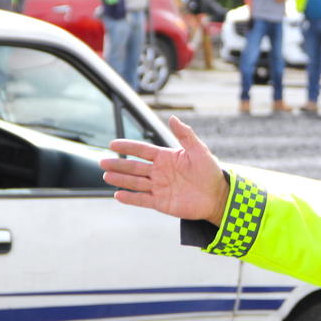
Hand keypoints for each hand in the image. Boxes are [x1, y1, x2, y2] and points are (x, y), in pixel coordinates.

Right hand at [100, 116, 229, 224]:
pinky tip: (117, 195)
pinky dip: (130, 198)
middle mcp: (159, 172)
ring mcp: (159, 187)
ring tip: (106, 176)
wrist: (217, 195)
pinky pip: (142, 200)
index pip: (142, 150)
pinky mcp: (161, 202)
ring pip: (135, 182)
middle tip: (102, 162)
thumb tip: (173, 118)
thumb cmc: (210, 171)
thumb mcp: (199, 150)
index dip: (128, 147)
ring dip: (121, 179)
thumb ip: (185, 135)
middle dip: (118, 164)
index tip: (113, 144)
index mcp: (166, 157)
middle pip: (134, 167)